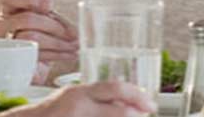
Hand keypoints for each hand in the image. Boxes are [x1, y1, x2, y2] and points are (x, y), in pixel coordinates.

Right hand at [0, 0, 78, 83]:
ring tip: (75, 44)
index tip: (49, 5)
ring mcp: (4, 46)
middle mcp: (1, 26)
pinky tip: (69, 54)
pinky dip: (57, 54)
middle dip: (54, 25)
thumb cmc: (39, 37)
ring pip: (32, 38)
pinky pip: (35, 56)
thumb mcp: (44, 16)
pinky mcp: (12, 64)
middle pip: (26, 19)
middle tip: (72, 33)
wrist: (36, 66)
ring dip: (59, 41)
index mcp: (8, 10)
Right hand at [1, 81, 155, 116]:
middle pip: (118, 110)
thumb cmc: (52, 112)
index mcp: (81, 92)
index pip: (116, 88)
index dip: (137, 96)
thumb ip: (98, 97)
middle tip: (146, 115)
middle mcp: (79, 105)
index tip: (151, 104)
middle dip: (136, 113)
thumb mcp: (75, 98)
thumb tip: (128, 97)